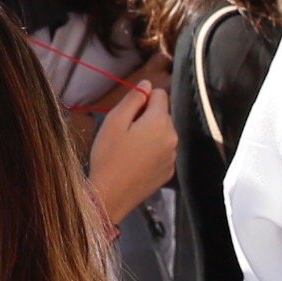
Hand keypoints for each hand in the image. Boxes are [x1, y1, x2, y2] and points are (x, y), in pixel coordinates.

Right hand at [84, 72, 175, 232]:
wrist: (110, 195)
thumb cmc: (108, 156)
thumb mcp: (114, 122)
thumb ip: (133, 99)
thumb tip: (147, 84)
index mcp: (160, 122)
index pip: (160, 94)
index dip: (143, 99)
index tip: (127, 113)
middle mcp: (173, 138)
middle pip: (163, 115)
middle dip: (147, 117)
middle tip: (125, 132)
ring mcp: (173, 157)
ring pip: (164, 133)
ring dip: (150, 134)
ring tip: (129, 149)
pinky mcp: (169, 172)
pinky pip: (163, 152)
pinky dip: (153, 152)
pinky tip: (136, 162)